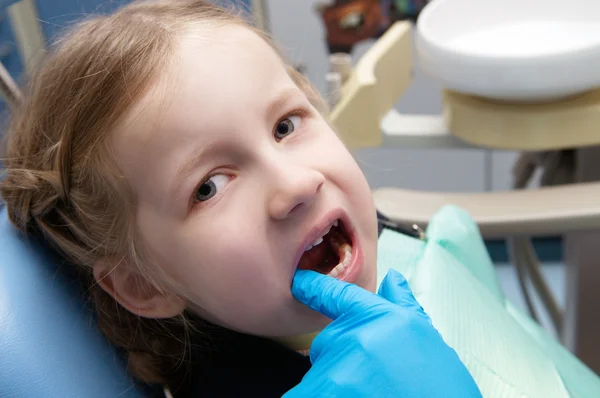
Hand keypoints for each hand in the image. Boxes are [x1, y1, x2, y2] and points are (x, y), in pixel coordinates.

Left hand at [283, 269, 480, 397]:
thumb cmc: (440, 388)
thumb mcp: (427, 340)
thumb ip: (404, 307)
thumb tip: (393, 279)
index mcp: (383, 318)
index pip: (338, 295)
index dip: (315, 288)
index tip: (300, 282)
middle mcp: (357, 338)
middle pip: (326, 343)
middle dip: (339, 360)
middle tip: (369, 378)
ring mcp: (339, 368)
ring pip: (319, 374)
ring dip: (334, 386)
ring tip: (370, 392)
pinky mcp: (327, 392)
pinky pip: (305, 393)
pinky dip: (320, 395)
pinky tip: (351, 397)